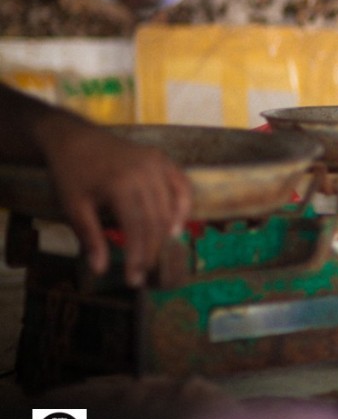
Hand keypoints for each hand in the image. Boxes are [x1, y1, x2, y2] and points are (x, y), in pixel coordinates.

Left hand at [45, 124, 191, 285]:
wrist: (76, 139)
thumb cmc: (72, 174)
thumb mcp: (74, 207)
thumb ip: (90, 237)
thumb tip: (101, 270)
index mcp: (120, 184)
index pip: (137, 228)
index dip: (138, 256)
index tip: (133, 279)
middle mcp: (145, 172)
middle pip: (156, 220)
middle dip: (151, 249)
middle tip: (143, 272)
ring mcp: (157, 163)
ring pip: (170, 207)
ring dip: (166, 234)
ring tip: (155, 254)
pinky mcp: (163, 159)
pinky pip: (182, 186)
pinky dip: (183, 207)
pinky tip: (176, 227)